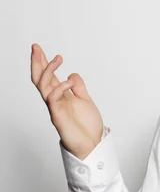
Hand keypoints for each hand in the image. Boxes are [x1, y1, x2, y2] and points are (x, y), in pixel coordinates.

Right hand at [30, 43, 103, 159]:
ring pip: (44, 86)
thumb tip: (72, 73)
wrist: (92, 144)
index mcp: (61, 95)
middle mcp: (55, 100)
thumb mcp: (85, 100)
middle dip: (37, 62)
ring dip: (49, 70)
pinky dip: (60, 88)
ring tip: (58, 58)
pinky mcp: (58, 117)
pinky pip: (53, 99)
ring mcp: (55, 108)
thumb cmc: (87, 125)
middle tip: (35, 47)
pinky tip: (68, 81)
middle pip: (41, 78)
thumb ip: (78, 87)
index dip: (43, 62)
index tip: (38, 48)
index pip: (49, 76)